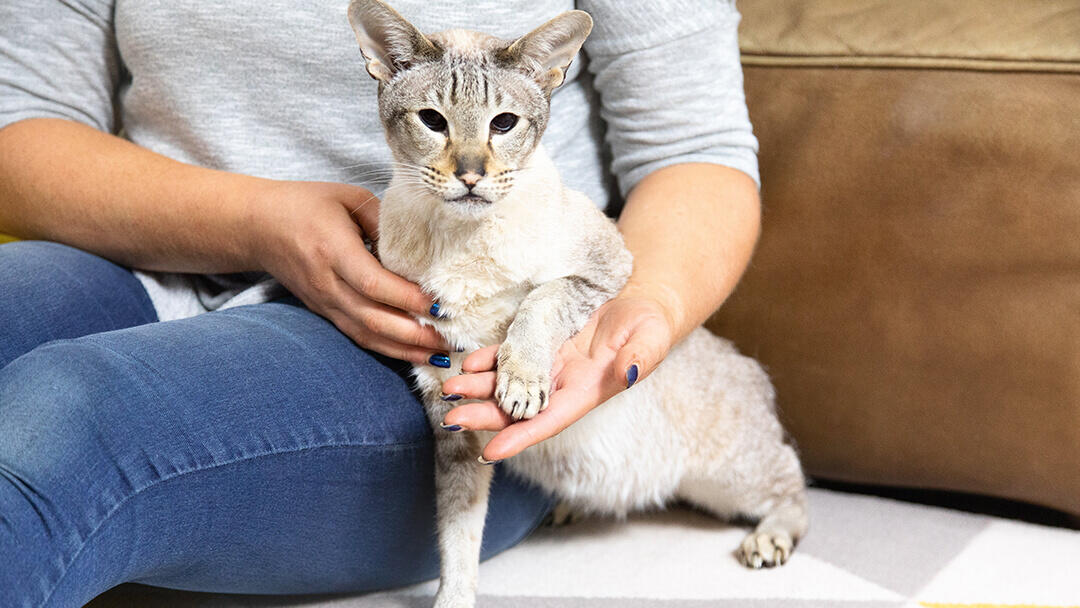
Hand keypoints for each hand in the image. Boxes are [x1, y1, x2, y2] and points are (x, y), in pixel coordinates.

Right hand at [250, 179, 449, 362]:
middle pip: (373, 319)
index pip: (373, 283)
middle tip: (451, 339)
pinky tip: (414, 354)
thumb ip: (384, 221)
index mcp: (333, 250)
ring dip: (406, 349)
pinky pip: (358, 336)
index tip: (440, 305)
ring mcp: (325, 302)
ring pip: (367, 335)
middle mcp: (327, 283)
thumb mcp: (348, 198)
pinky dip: (388, 349)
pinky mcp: (325, 312)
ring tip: (441, 355)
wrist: (259, 226)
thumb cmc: (306, 204)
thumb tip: (420, 247)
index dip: (407, 299)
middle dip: (415, 334)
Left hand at [439, 292, 676, 461]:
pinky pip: (507, 356)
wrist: (637, 303)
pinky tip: (467, 362)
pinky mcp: (539, 342)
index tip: (489, 452)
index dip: (519, 437)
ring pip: (506, 384)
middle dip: (484, 415)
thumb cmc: (648, 326)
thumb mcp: (651, 339)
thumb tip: (631, 373)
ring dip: (477, 389)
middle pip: (517, 408)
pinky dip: (486, 360)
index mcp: (584, 393)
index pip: (547, 421)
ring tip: (449, 390)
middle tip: (452, 418)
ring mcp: (547, 365)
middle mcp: (560, 385)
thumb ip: (641, 357)